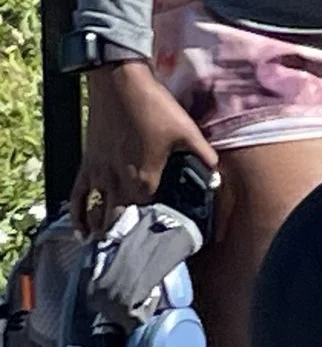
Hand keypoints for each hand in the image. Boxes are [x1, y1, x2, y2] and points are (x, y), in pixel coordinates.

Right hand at [73, 62, 213, 239]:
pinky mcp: (86, 165)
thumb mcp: (187, 131)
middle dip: (123, 242)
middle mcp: (118, 182)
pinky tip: (80, 230)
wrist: (119, 85)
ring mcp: (98, 175)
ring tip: (107, 252)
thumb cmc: (155, 108)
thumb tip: (219, 175)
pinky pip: (77, 197)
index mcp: (144, 179)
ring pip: (95, 214)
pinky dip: (77, 215)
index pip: (145, 217)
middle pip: (117, 221)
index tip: (156, 251)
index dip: (149, 235)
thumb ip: (203, 155)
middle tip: (129, 261)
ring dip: (101, 233)